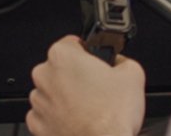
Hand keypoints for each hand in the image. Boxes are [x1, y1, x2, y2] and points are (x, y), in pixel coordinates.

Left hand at [27, 35, 144, 135]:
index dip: (88, 54)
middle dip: (76, 77)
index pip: (72, 43)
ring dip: (67, 98)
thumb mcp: (133, 74)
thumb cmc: (111, 117)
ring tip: (90, 110)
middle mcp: (44, 77)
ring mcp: (38, 103)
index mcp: (62, 56)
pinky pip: (47, 116)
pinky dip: (59, 119)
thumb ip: (122, 60)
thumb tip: (119, 63)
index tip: (95, 64)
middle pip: (60, 69)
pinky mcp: (37, 126)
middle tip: (97, 90)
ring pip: (52, 93)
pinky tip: (78, 122)